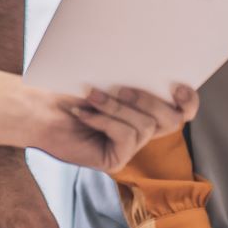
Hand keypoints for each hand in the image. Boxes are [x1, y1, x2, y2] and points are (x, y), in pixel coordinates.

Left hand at [33, 84, 197, 171]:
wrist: (38, 109)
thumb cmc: (69, 88)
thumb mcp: (105, 77)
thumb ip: (131, 77)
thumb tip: (153, 66)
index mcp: (144, 109)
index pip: (182, 112)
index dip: (189, 102)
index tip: (179, 86)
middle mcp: (142, 131)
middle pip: (172, 121)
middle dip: (151, 101)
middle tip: (122, 87)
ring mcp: (130, 148)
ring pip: (145, 126)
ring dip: (118, 107)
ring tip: (92, 95)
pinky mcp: (115, 161)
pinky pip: (125, 137)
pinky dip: (104, 120)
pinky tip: (84, 113)